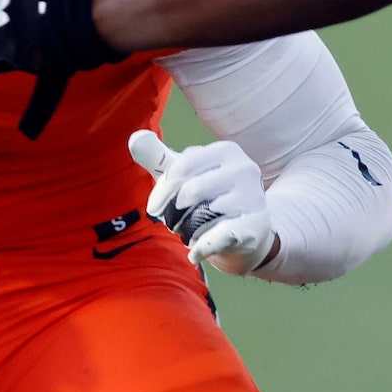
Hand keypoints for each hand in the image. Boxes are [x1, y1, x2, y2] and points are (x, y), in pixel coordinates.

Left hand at [129, 129, 276, 274]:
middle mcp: (244, 168)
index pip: (182, 167)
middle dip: (173, 212)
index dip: (162, 191)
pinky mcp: (256, 225)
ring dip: (187, 230)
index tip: (154, 209)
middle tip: (173, 223)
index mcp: (226, 150)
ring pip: (202, 215)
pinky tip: (195, 253)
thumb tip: (135, 138)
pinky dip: (201, 248)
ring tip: (190, 232)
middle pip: (191, 191)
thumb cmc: (210, 196)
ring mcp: (253, 197)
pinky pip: (218, 237)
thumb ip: (158, 158)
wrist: (248, 229)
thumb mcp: (185, 175)